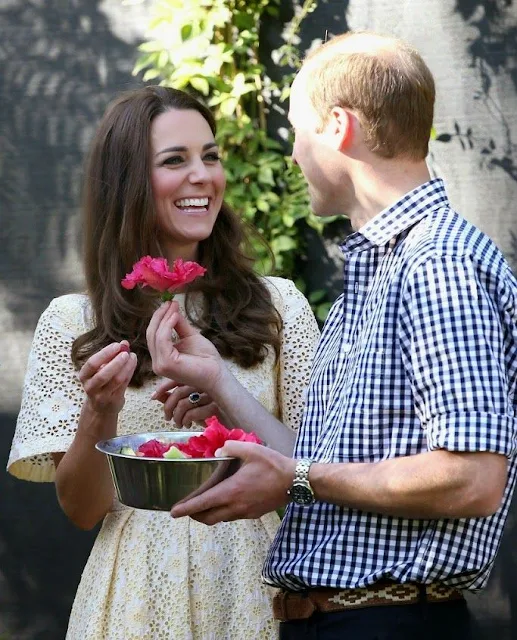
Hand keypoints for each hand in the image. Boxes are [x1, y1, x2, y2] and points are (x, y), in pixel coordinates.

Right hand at [78, 340, 136, 414]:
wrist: (100, 408)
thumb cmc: (100, 384)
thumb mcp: (100, 370)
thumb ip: (111, 357)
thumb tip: (124, 343)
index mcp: (84, 376)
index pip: (92, 363)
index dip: (105, 353)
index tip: (117, 345)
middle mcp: (90, 387)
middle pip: (103, 374)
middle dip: (116, 362)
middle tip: (126, 352)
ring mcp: (102, 396)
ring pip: (115, 380)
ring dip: (126, 367)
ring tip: (132, 357)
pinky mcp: (114, 400)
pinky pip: (123, 385)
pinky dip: (130, 373)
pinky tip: (133, 364)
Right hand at [146, 301, 224, 393]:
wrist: (216, 373)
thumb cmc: (206, 358)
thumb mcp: (190, 336)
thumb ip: (178, 324)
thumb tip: (171, 309)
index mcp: (162, 357)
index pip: (153, 335)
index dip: (159, 318)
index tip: (168, 303)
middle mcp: (157, 363)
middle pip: (151, 334)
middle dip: (159, 316)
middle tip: (169, 302)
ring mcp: (160, 365)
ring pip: (155, 335)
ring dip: (164, 318)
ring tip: (173, 307)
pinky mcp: (166, 364)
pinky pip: (162, 340)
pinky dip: (167, 326)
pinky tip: (175, 316)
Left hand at [154, 382, 221, 425]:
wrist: (236, 420)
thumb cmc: (212, 412)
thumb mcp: (191, 404)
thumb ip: (174, 398)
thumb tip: (156, 396)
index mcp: (199, 379)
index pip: (177, 378)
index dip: (163, 387)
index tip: (153, 397)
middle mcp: (205, 383)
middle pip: (179, 392)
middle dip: (168, 406)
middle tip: (167, 417)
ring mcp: (211, 394)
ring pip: (184, 404)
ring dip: (177, 417)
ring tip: (179, 424)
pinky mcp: (216, 407)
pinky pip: (193, 413)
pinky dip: (187, 421)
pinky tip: (188, 425)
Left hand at [170, 440, 296, 524]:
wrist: (295, 482)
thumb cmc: (273, 465)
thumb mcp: (251, 449)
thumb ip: (231, 448)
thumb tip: (217, 452)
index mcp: (232, 491)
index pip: (203, 504)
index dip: (186, 508)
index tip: (173, 512)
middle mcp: (236, 506)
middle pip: (208, 518)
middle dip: (194, 515)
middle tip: (186, 508)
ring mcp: (245, 512)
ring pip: (220, 519)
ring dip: (209, 514)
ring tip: (204, 504)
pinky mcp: (254, 514)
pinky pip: (232, 516)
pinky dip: (223, 512)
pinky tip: (226, 500)